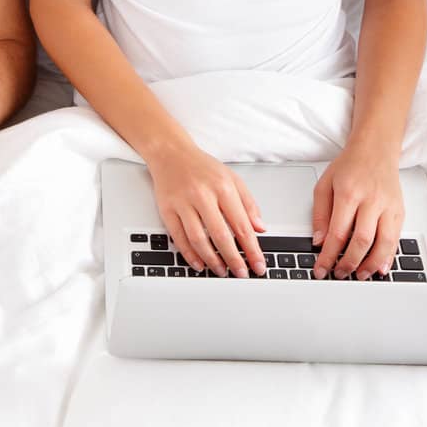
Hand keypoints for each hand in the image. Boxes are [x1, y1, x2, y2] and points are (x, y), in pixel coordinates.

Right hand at [143, 144, 266, 275]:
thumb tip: (259, 229)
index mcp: (223, 187)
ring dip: (212, 260)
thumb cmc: (202, 167)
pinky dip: (189, 254)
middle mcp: (202, 195)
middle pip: (221, 235)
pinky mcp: (167, 209)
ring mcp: (183, 203)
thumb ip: (248, 204)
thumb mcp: (232, 179)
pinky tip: (199, 263)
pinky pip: (178, 237)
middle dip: (234, 259)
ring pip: (198, 239)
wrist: (171, 152)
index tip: (258, 265)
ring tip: (221, 271)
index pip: (241, 225)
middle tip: (241, 273)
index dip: (252, 249)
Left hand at [311, 143, 404, 279]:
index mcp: (349, 194)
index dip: (328, 256)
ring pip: (383, 243)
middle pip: (362, 241)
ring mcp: (389, 206)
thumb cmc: (349, 166)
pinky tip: (380, 267)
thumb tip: (319, 241)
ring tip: (359, 275)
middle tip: (339, 274)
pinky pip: (396, 239)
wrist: (376, 149)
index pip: (338, 233)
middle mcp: (371, 201)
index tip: (321, 269)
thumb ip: (320, 214)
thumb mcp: (325, 185)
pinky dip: (389, 256)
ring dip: (371, 264)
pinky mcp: (400, 211)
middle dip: (349, 263)